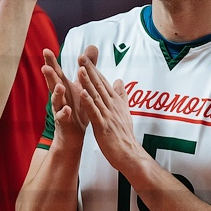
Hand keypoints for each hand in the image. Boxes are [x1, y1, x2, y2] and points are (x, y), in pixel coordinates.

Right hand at [41, 47, 91, 141]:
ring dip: (57, 94)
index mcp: (65, 87)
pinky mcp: (63, 122)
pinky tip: (66, 110)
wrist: (73, 134)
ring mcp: (60, 109)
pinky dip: (64, 113)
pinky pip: (62, 117)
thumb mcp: (81, 86)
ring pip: (56, 101)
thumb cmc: (76, 107)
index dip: (52, 62)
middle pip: (53, 84)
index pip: (57, 72)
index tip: (46, 50)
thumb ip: (86, 67)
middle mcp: (60, 97)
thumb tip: (91, 47)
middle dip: (49, 75)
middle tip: (45, 66)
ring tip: (59, 86)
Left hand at [77, 47, 145, 170]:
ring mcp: (107, 115)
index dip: (94, 69)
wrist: (130, 154)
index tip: (85, 57)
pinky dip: (89, 102)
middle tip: (81, 55)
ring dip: (88, 82)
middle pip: (99, 85)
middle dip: (90, 70)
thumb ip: (121, 96)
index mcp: (114, 102)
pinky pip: (95, 113)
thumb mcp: (124, 112)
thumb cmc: (125, 135)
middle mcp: (111, 106)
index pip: (103, 83)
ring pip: (96, 96)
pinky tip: (82, 93)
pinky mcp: (103, 126)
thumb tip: (120, 81)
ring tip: (80, 69)